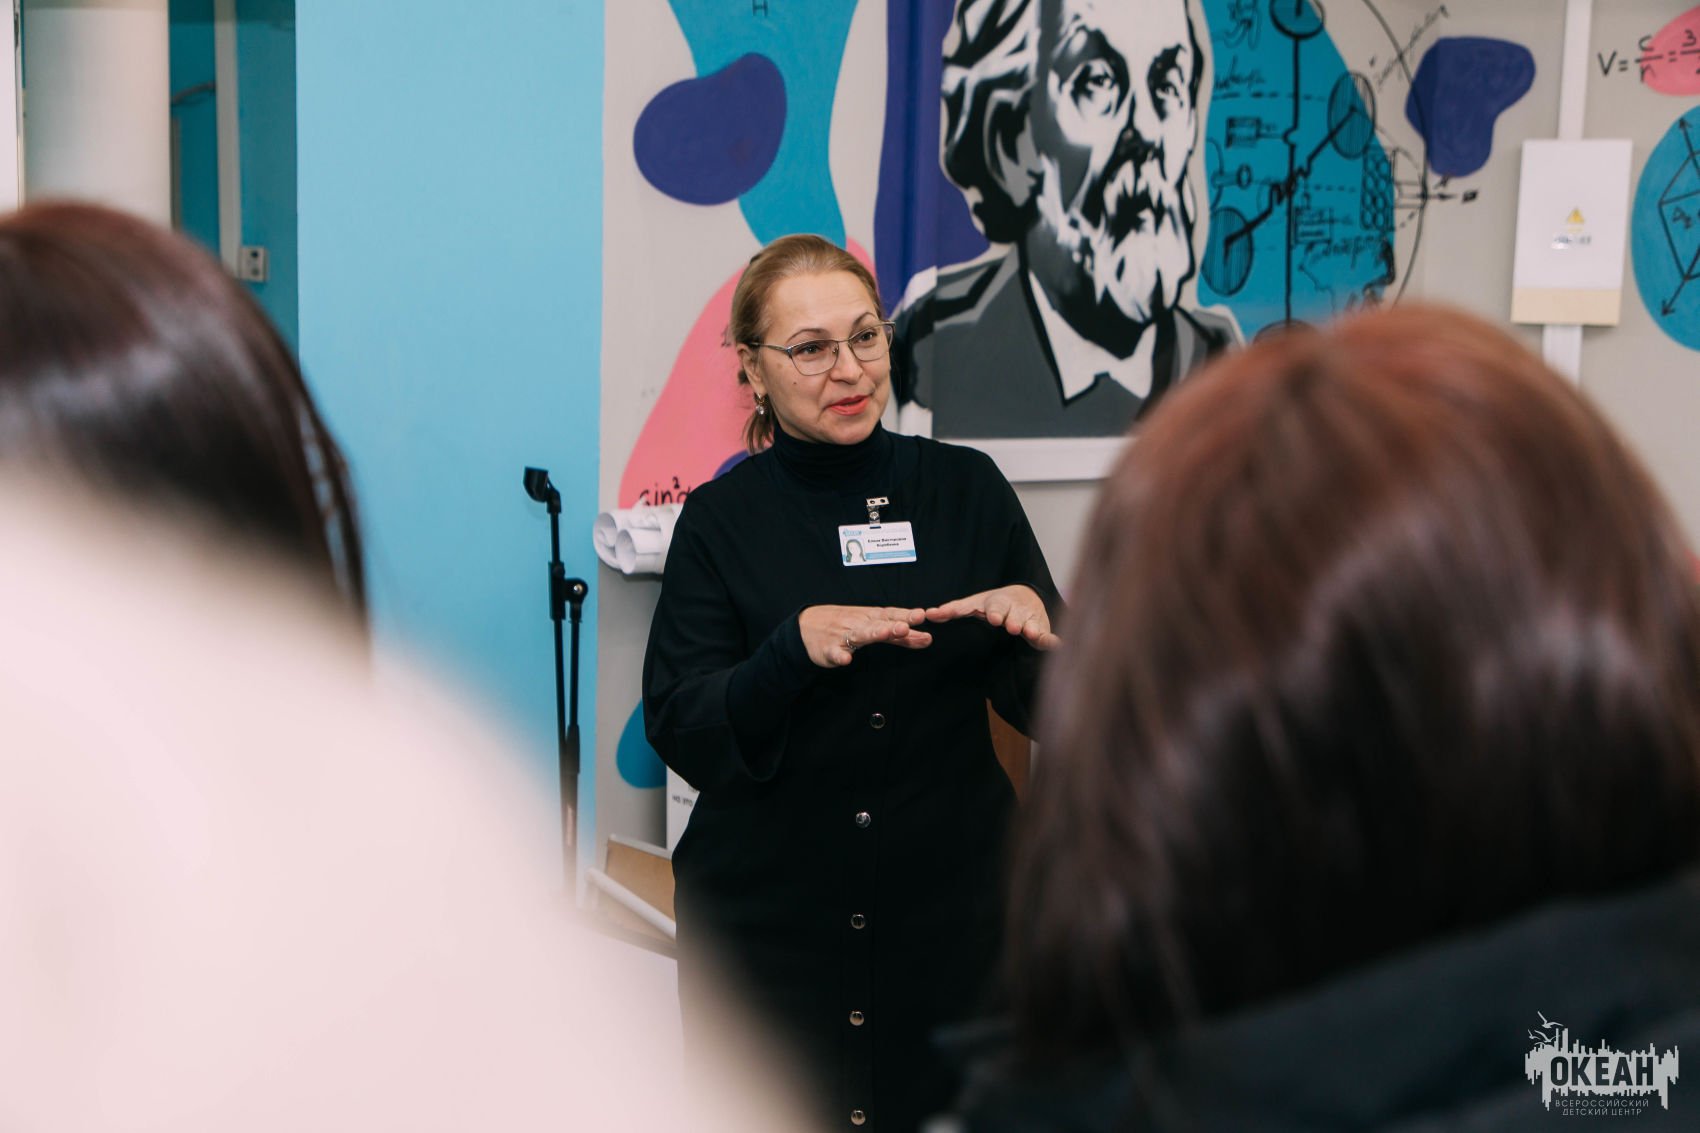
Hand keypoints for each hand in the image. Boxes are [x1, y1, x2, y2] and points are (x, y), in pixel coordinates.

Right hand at [799, 605, 933, 667]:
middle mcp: (858, 624)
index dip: (905, 615)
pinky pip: (835, 653)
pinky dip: (840, 656)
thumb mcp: (873, 626)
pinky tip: (846, 660)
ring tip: (885, 633)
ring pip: (859, 634)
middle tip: (906, 626)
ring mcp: (843, 636)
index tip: (921, 615)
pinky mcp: (828, 649)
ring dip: (872, 633)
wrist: (805, 626)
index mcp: (870, 617)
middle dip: (893, 624)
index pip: (890, 615)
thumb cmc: (846, 625)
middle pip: (878, 623)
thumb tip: (927, 638)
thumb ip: (900, 637)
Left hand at [925, 585, 1058, 650]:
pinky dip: (1051, 640)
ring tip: (1030, 633)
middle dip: (1012, 620)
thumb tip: (927, 614)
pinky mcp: (1041, 628)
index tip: (993, 618)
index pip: (995, 607)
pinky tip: (1056, 644)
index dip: (995, 612)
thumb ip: (952, 610)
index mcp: (996, 603)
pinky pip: (1047, 635)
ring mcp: (1029, 618)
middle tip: (1011, 626)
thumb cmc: (993, 604)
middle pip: (1013, 615)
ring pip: (1031, 623)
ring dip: (1031, 628)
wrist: (1025, 596)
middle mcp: (1014, 610)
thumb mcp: (973, 604)